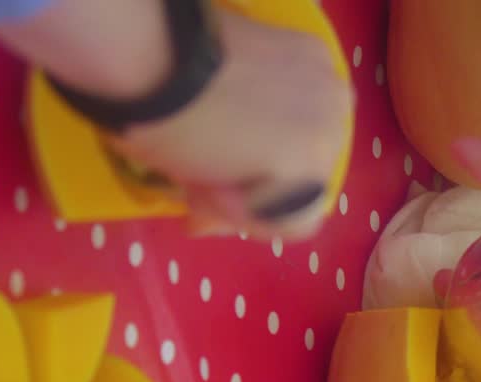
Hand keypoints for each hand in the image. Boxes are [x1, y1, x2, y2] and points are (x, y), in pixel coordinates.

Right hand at [0, 0, 351, 237]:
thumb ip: (224, 122)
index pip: (298, 149)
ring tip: (190, 176)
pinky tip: (201, 188)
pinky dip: (240, 219)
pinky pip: (284, 224)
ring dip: (236, 204)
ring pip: (289, 205)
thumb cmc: (160, 60)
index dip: (251, 172)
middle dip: (243, 192)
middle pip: (295, 181)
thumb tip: (206, 171)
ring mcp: (325, 132)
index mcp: (313, 66)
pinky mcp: (305, 166)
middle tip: (190, 180)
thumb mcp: (208, 80)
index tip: (204, 174)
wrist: (146, 58)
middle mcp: (334, 95)